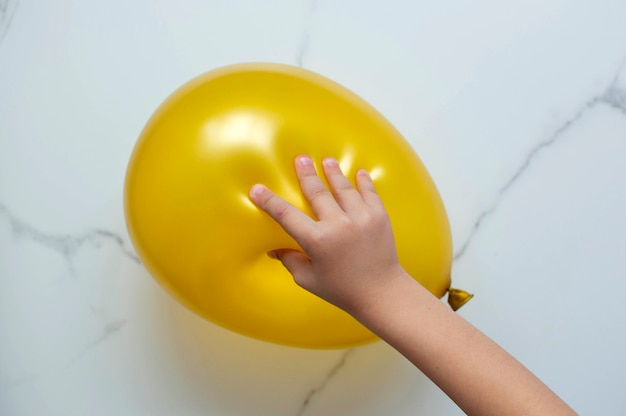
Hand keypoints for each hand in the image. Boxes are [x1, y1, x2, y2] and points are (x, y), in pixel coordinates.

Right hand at [249, 155, 406, 314]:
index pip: (286, 216)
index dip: (269, 201)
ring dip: (333, 172)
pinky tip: (358, 173)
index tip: (257, 189)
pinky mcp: (379, 217)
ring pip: (343, 188)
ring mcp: (361, 218)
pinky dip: (363, 182)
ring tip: (326, 161)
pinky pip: (369, 193)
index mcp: (318, 241)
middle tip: (300, 159)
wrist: (382, 293)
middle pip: (317, 192)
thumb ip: (290, 260)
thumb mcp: (309, 280)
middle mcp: (339, 225)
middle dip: (306, 174)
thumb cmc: (342, 290)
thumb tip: (274, 249)